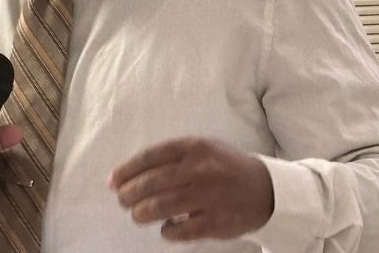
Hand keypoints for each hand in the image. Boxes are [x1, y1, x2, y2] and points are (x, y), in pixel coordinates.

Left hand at [107, 137, 273, 241]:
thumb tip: (132, 173)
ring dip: (142, 213)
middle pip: (152, 183)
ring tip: (137, 215)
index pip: (151, 157)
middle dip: (129, 194)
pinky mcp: (217, 221)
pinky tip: (165, 229)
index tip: (112, 180)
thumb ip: (172, 156)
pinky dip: (168, 231)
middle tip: (122, 200)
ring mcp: (209, 196)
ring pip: (162, 207)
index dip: (127, 170)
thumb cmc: (224, 167)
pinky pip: (182, 230)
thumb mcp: (202, 149)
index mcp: (195, 147)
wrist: (265, 188)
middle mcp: (201, 169)